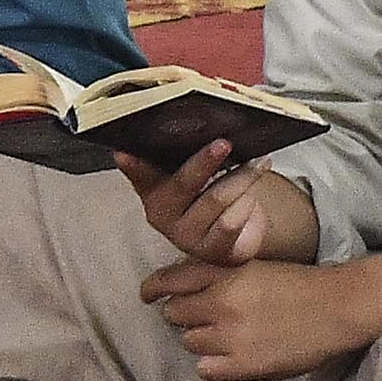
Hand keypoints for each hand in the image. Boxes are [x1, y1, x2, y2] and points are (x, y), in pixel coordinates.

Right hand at [116, 140, 300, 264]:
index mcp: (154, 192)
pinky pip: (232, 223)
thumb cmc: (212, 199)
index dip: (132, 166)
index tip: (123, 154)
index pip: (141, 176)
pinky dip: (247, 205)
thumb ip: (186, 158)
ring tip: (258, 163)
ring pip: (216, 199)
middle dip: (205, 161)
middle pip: (183, 184)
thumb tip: (199, 129)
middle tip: (224, 143)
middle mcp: (163, 216)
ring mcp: (187, 236)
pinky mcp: (214, 251)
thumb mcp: (197, 178)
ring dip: (241, 179)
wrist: (237, 238)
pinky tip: (254, 195)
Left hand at [140, 252, 374, 380]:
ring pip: (189, 342)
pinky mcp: (243, 365)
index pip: (171, 280)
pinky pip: (205, 370)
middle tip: (205, 318)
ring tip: (227, 338)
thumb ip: (221, 274)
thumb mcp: (257, 266)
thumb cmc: (302, 283)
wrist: (339, 307)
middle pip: (174, 314)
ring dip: (202, 340)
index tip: (148, 295)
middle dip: (184, 315)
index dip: (153, 288)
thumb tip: (186, 284)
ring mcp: (230, 337)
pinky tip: (232, 358)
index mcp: (225, 274)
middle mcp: (222, 303)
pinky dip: (213, 365)